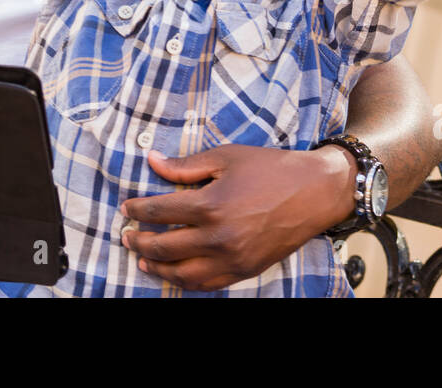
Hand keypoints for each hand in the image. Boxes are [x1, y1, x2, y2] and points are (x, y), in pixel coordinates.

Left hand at [119, 144, 353, 290]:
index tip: (127, 209)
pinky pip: (207, 284)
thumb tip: (152, 161)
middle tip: (126, 236)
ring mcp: (232, 258)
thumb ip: (185, 166)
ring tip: (143, 260)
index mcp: (210, 205)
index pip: (160, 212)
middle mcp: (217, 237)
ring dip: (156, 267)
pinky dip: (185, 282)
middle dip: (139, 242)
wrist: (314, 191)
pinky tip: (174, 274)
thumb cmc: (271, 169)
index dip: (138, 211)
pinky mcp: (245, 270)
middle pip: (164, 247)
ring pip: (181, 273)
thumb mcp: (226, 157)